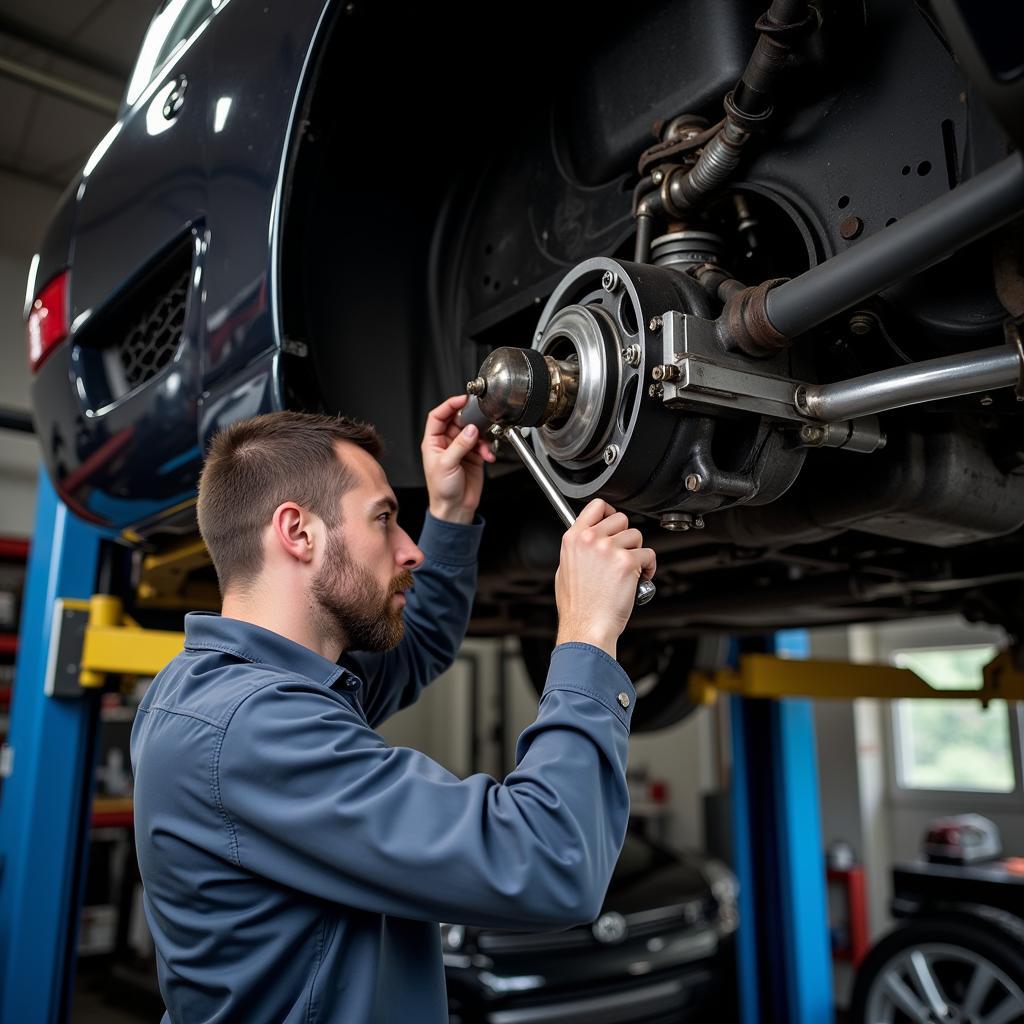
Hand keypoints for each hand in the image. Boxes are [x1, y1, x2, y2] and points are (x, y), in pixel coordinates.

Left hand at [421, 394, 496, 523]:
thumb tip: (471, 429)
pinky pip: (483, 444)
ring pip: (473, 431)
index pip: (438, 416)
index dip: (449, 405)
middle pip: (458, 420)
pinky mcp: (474, 455)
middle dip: (470, 420)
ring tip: (482, 447)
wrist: (455, 509)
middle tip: (479, 420)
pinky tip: (487, 456)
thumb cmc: (442, 490)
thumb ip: (460, 445)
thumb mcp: (447, 464)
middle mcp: (447, 443)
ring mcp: (461, 448)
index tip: (462, 400)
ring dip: (481, 438)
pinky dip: (487, 448)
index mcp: (433, 442)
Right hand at [554, 499, 655, 658]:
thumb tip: (586, 542)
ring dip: (637, 552)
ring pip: (636, 536)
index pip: (596, 506)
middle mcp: (591, 539)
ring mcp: (610, 549)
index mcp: (574, 538)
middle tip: (622, 554)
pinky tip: (639, 578)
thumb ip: (577, 550)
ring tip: (629, 570)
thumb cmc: (578, 607)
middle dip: (625, 536)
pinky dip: (648, 567)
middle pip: (621, 519)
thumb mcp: (564, 571)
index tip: (613, 520)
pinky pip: (648, 554)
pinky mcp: (627, 562)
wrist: (587, 627)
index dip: (609, 511)